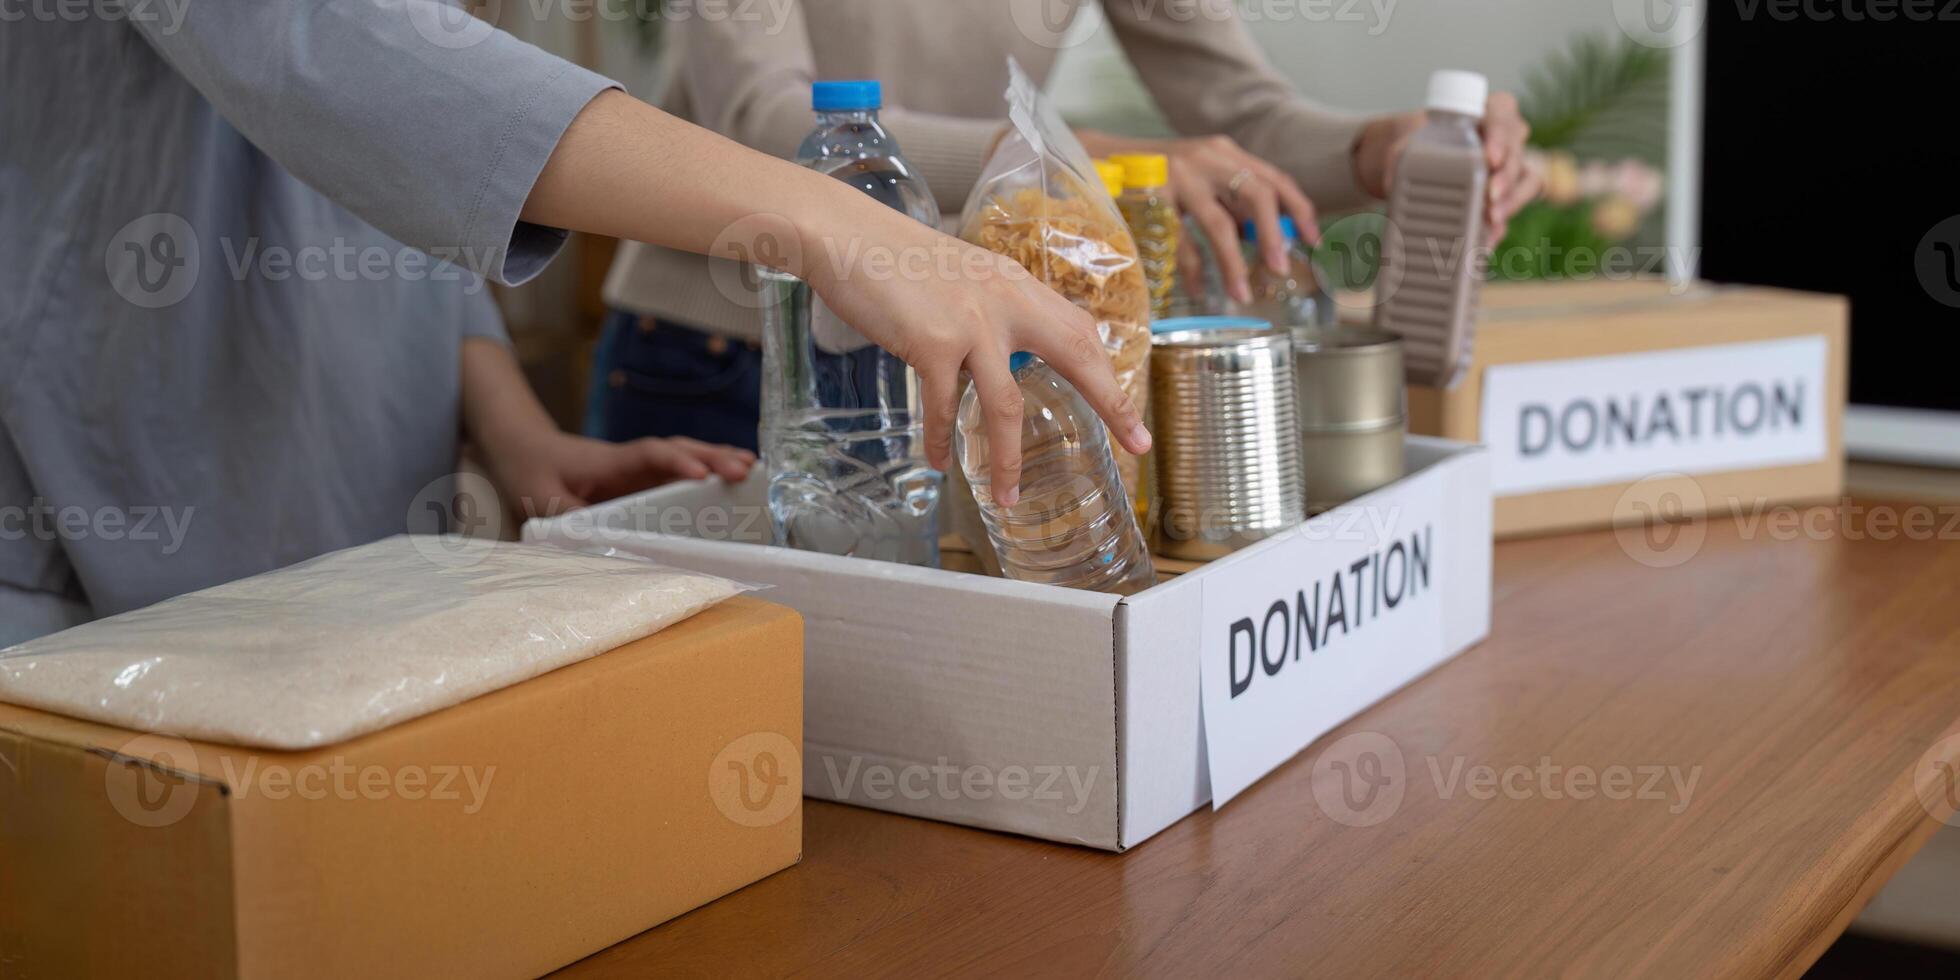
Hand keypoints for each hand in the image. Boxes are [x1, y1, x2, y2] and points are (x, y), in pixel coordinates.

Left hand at [459, 337, 752, 519]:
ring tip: (754, 470)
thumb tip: (596, 544)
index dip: (676, 462)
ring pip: (686, 455)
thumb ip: (568, 518)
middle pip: (679, 450)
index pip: (650, 454)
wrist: (526, 449)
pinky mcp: (645, 476)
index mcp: (610, 461)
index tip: (701, 474)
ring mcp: (641, 466)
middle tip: (745, 471)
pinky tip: (737, 474)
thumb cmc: (533, 471)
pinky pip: (683, 469)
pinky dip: (711, 467)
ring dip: (719, 460)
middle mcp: (633, 459)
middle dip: (712, 458)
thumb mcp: (541, 498)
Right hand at [797, 207, 1150, 507]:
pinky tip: (941, 461)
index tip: (1131, 409)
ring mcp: (973, 322)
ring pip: (1006, 406)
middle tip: (1136, 443)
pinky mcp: (934, 342)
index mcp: (1018, 286)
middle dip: (1111, 403)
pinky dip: (942, 440)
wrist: (848, 236)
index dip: (1110, 373)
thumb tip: (1007, 354)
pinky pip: (946, 408)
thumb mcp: (965, 277)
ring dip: (1007, 459)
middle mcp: (1007, 301)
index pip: (1081, 331)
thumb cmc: (897, 260)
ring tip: (1007, 496)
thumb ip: (994, 311)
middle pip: (1077, 356)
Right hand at [1084, 132, 1320, 305]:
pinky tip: (1200, 290)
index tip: (1314, 240)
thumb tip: (1266, 237)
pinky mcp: (1153, 196)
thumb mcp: (1199, 176)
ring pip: (1220, 225)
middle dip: (1274, 236)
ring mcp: (1179, 176)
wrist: (1098, 158)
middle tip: (1280, 269)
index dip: (1299, 209)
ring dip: (1235, 264)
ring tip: (1242, 293)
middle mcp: (1208, 158)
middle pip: (1257, 195)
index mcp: (1225, 152)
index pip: (1274, 178)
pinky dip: (1195, 270)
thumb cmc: (1155, 175)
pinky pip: (1182, 242)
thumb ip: (1229, 198)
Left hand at [1354, 91, 1540, 244]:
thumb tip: (1391, 183)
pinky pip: (1515, 208)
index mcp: (1490, 111)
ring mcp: (1514, 166)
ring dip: (1512, 202)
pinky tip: (1488, 238)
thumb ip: (1399, 156)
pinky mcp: (1511, 193)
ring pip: (1527, 181)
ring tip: (1492, 219)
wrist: (1425, 158)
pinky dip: (1501, 225)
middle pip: (1517, 153)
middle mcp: (1509, 137)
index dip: (1500, 135)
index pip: (1503, 114)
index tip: (1489, 157)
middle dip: (1506, 177)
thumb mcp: (1409, 140)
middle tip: (1490, 195)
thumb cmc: (1424, 140)